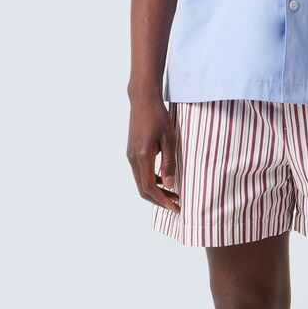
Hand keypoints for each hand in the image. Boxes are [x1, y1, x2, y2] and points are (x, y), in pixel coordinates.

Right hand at [127, 97, 179, 212]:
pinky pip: (140, 174)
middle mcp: (132, 159)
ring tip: (174, 194)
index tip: (176, 207)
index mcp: (142, 157)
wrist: (143, 100)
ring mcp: (130, 156)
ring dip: (156, 192)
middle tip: (177, 205)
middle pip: (143, 190)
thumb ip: (169, 163)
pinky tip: (166, 180)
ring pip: (141, 183)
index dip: (163, 200)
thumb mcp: (169, 140)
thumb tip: (171, 186)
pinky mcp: (131, 152)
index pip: (150, 187)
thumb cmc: (159, 117)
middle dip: (160, 200)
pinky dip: (152, 182)